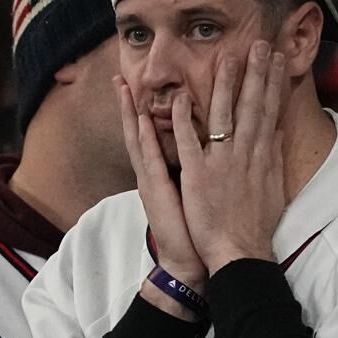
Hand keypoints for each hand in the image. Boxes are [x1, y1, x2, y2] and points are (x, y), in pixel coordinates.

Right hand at [114, 77, 205, 286]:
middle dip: (128, 104)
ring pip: (138, 141)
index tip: (140, 84)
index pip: (154, 133)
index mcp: (165, 170)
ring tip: (123, 87)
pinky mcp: (157, 192)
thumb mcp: (199, 190)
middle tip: (119, 76)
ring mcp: (152, 182)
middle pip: (139, 132)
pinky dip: (144, 140)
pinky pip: (150, 161)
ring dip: (129, 113)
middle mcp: (154, 173)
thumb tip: (217, 146)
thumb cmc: (200, 227)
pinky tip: (139, 121)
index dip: (148, 109)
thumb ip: (202, 167)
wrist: (190, 260)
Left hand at [173, 40, 285, 273]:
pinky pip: (189, 142)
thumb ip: (273, 157)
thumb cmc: (256, 225)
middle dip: (256, 72)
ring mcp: (221, 162)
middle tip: (259, 43)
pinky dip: (184, 119)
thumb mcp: (273, 188)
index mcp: (262, 156)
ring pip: (223, 115)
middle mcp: (244, 153)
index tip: (276, 58)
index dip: (273, 82)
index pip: (269, 110)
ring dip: (225, 84)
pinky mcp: (198, 175)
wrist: (239, 252)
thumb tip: (277, 133)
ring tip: (228, 56)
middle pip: (251, 106)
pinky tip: (181, 97)